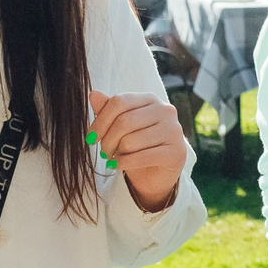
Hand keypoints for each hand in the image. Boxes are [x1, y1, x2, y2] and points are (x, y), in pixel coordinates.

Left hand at [91, 90, 190, 212]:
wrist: (155, 173)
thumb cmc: (135, 146)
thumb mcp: (119, 127)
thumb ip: (108, 110)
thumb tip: (93, 94)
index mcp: (150, 99)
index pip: (119, 102)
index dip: (100, 121)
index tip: (90, 138)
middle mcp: (166, 110)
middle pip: (124, 122)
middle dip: (107, 141)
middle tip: (103, 152)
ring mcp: (174, 131)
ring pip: (130, 141)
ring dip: (115, 154)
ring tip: (114, 158)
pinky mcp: (176, 152)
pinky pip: (141, 157)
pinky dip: (123, 163)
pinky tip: (117, 165)